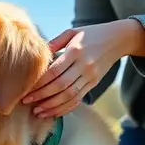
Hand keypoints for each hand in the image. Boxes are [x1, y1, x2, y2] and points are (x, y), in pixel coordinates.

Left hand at [22, 19, 144, 117]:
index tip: (26, 89)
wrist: (117, 39)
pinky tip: (53, 112)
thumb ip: (54, 43)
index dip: (39, 83)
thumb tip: (36, 55)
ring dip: (52, 106)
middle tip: (26, 101)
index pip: (54, 71)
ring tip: (37, 112)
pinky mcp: (94, 84)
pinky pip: (78, 99)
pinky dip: (65, 108)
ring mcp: (90, 76)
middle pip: (60, 86)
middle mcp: (84, 65)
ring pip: (69, 96)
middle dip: (42, 96)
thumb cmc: (90, 33)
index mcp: (76, 51)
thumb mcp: (72, 32)